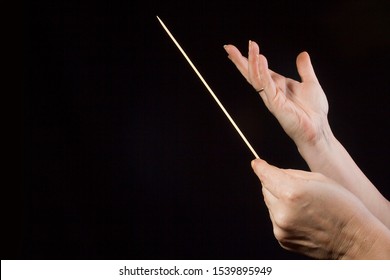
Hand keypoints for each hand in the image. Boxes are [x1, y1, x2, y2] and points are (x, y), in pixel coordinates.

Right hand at [224, 41, 330, 147]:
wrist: (318, 128)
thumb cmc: (314, 112)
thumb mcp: (310, 83)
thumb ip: (305, 69)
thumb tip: (302, 55)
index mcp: (277, 85)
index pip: (259, 70)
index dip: (250, 59)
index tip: (241, 47)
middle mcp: (271, 91)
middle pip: (251, 73)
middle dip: (240, 60)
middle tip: (229, 48)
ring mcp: (271, 97)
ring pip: (256, 77)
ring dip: (251, 62)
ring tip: (250, 48)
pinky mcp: (275, 104)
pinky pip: (266, 85)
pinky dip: (262, 72)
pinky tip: (260, 60)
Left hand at [251, 158, 389, 258]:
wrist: (353, 239)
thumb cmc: (342, 206)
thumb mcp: (319, 179)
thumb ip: (290, 174)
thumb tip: (272, 172)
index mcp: (291, 193)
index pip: (265, 175)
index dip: (260, 167)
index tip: (257, 163)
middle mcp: (282, 212)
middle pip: (265, 189)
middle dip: (275, 185)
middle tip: (296, 188)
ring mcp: (281, 228)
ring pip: (270, 204)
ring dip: (280, 201)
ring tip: (304, 206)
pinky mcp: (282, 239)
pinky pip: (275, 219)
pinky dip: (283, 215)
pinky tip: (302, 217)